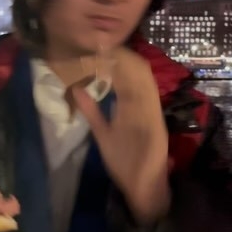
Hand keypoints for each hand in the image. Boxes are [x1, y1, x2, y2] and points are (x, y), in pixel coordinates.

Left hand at [72, 48, 168, 220]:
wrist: (141, 188)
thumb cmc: (124, 160)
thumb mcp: (102, 132)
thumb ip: (92, 112)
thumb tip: (77, 90)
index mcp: (134, 107)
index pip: (126, 77)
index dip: (114, 60)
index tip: (96, 46)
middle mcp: (144, 108)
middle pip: (136, 75)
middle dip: (119, 59)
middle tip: (99, 43)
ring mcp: (150, 117)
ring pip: (142, 84)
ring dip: (126, 69)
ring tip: (107, 54)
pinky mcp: (154, 128)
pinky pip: (146, 105)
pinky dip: (135, 91)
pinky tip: (121, 81)